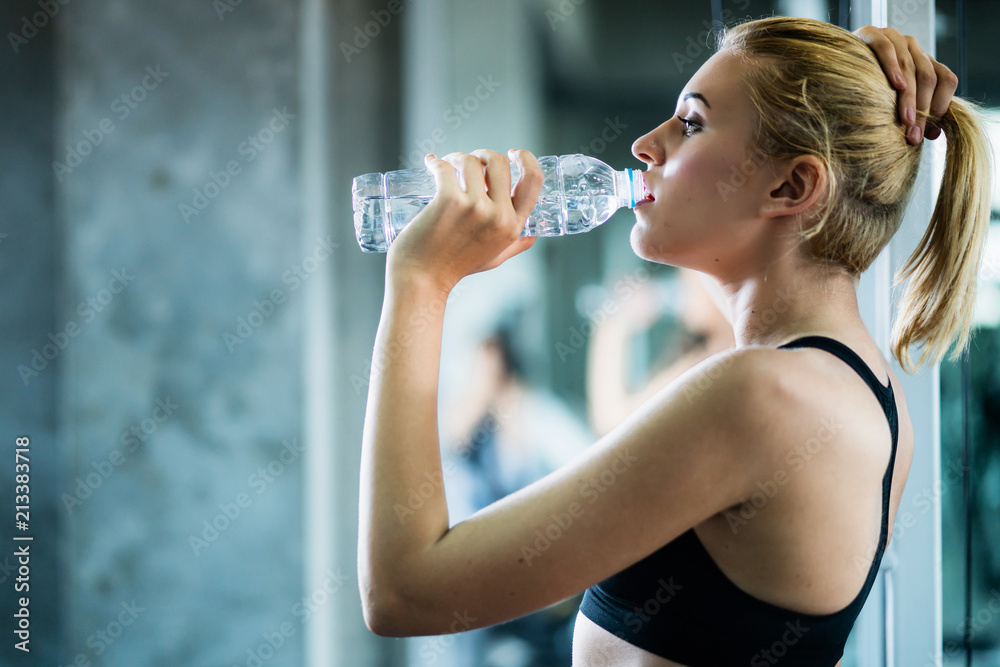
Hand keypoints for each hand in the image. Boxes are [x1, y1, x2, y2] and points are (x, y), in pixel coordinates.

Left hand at [386, 148, 542, 292]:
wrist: (421, 278)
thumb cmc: (454, 268)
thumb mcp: (494, 258)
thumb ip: (515, 245)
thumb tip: (532, 235)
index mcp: (512, 227)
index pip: (533, 181)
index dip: (527, 159)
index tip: (513, 153)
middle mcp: (498, 216)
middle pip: (500, 163)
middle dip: (483, 155)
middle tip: (469, 161)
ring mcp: (474, 207)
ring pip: (470, 161)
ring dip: (456, 158)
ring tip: (446, 166)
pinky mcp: (448, 200)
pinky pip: (445, 167)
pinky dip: (435, 162)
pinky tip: (430, 163)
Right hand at [854, 25, 958, 143]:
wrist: (836, 61)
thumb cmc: (866, 85)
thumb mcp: (893, 99)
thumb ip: (914, 112)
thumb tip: (932, 135)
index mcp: (924, 61)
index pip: (946, 79)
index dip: (942, 104)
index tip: (928, 132)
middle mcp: (914, 48)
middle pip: (929, 77)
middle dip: (922, 109)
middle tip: (913, 134)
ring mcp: (895, 37)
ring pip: (911, 67)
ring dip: (910, 97)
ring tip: (906, 120)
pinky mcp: (873, 33)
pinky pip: (887, 49)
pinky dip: (893, 67)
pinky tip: (895, 85)